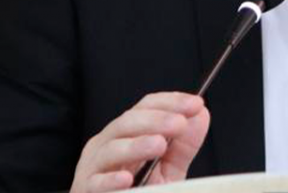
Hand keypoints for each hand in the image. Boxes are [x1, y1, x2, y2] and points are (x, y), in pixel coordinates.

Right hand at [71, 92, 210, 191]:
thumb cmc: (140, 192)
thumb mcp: (167, 170)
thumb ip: (183, 146)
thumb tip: (200, 114)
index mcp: (125, 134)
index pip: (146, 108)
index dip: (171, 102)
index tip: (195, 104)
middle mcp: (107, 144)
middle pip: (127, 122)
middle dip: (156, 119)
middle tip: (180, 123)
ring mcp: (93, 167)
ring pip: (111, 149)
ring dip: (137, 145)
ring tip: (159, 145)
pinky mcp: (87, 189)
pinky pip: (96, 183)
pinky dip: (111, 179)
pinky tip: (127, 178)